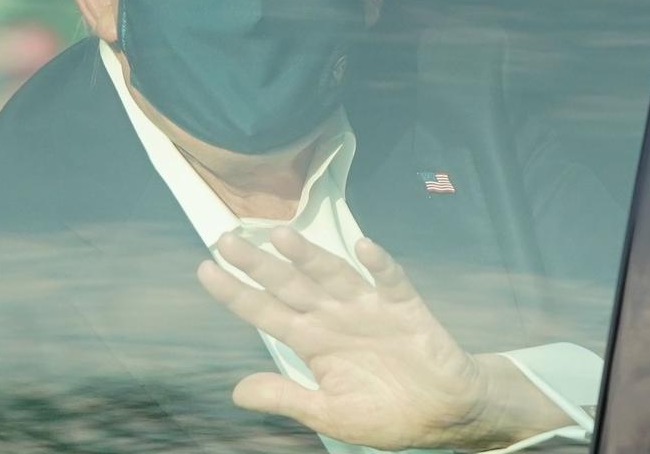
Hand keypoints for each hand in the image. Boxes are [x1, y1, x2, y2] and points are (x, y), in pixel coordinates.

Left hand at [197, 228, 567, 450]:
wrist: (444, 411)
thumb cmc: (386, 412)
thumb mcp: (329, 412)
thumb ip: (286, 397)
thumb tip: (236, 391)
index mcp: (313, 341)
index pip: (265, 312)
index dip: (236, 293)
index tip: (205, 269)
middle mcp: (334, 316)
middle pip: (290, 285)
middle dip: (260, 264)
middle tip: (227, 239)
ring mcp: (368, 308)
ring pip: (333, 275)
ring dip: (310, 257)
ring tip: (283, 236)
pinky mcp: (404, 307)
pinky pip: (390, 281)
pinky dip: (378, 264)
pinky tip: (363, 248)